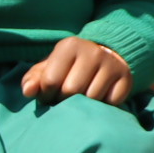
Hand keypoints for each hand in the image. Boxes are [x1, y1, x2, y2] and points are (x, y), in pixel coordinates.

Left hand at [20, 36, 134, 106]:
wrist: (105, 57)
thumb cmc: (69, 67)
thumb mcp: (49, 68)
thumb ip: (33, 79)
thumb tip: (28, 91)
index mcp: (69, 46)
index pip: (51, 80)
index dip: (46, 95)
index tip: (49, 96)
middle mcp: (92, 51)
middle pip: (71, 91)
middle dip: (63, 102)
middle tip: (64, 101)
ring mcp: (111, 64)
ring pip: (92, 99)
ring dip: (83, 106)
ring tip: (80, 100)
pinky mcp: (126, 78)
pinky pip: (110, 103)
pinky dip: (102, 106)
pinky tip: (99, 99)